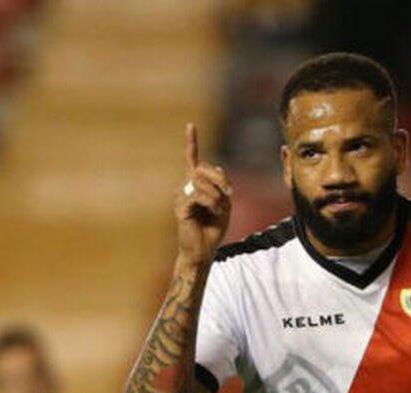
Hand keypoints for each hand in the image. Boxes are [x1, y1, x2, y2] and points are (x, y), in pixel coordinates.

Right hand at [174, 123, 232, 267]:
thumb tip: (220, 169)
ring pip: (201, 182)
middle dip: (220, 179)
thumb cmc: (214, 228)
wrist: (204, 250)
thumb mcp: (225, 204)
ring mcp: (180, 196)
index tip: (190, 125)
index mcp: (195, 184)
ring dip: (217, 196)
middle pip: (204, 168)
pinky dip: (211, 202)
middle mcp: (185, 187)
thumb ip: (222, 186)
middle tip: (230, 194)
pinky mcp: (180, 207)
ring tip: (219, 210)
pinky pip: (198, 195)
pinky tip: (213, 211)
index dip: (191, 142)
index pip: (192, 159)